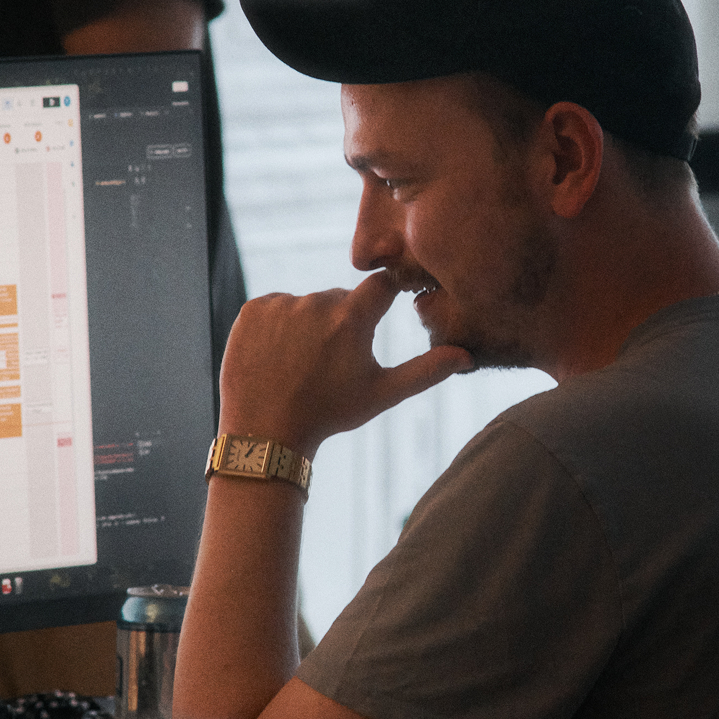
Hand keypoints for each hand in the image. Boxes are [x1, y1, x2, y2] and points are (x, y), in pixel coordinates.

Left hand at [218, 273, 471, 455]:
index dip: (388, 292)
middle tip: (332, 361)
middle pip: (341, 299)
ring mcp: (281, 304)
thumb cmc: (329, 414)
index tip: (386, 305)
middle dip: (342, 322)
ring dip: (309, 325)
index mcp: (352, 317)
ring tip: (301, 363)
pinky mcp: (252, 309)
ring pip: (306, 304)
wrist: (266, 433)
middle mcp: (316, 302)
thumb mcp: (382, 394)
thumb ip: (426, 371)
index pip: (382, 285)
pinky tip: (277, 356)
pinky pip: (275, 307)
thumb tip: (466, 356)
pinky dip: (277, 325)